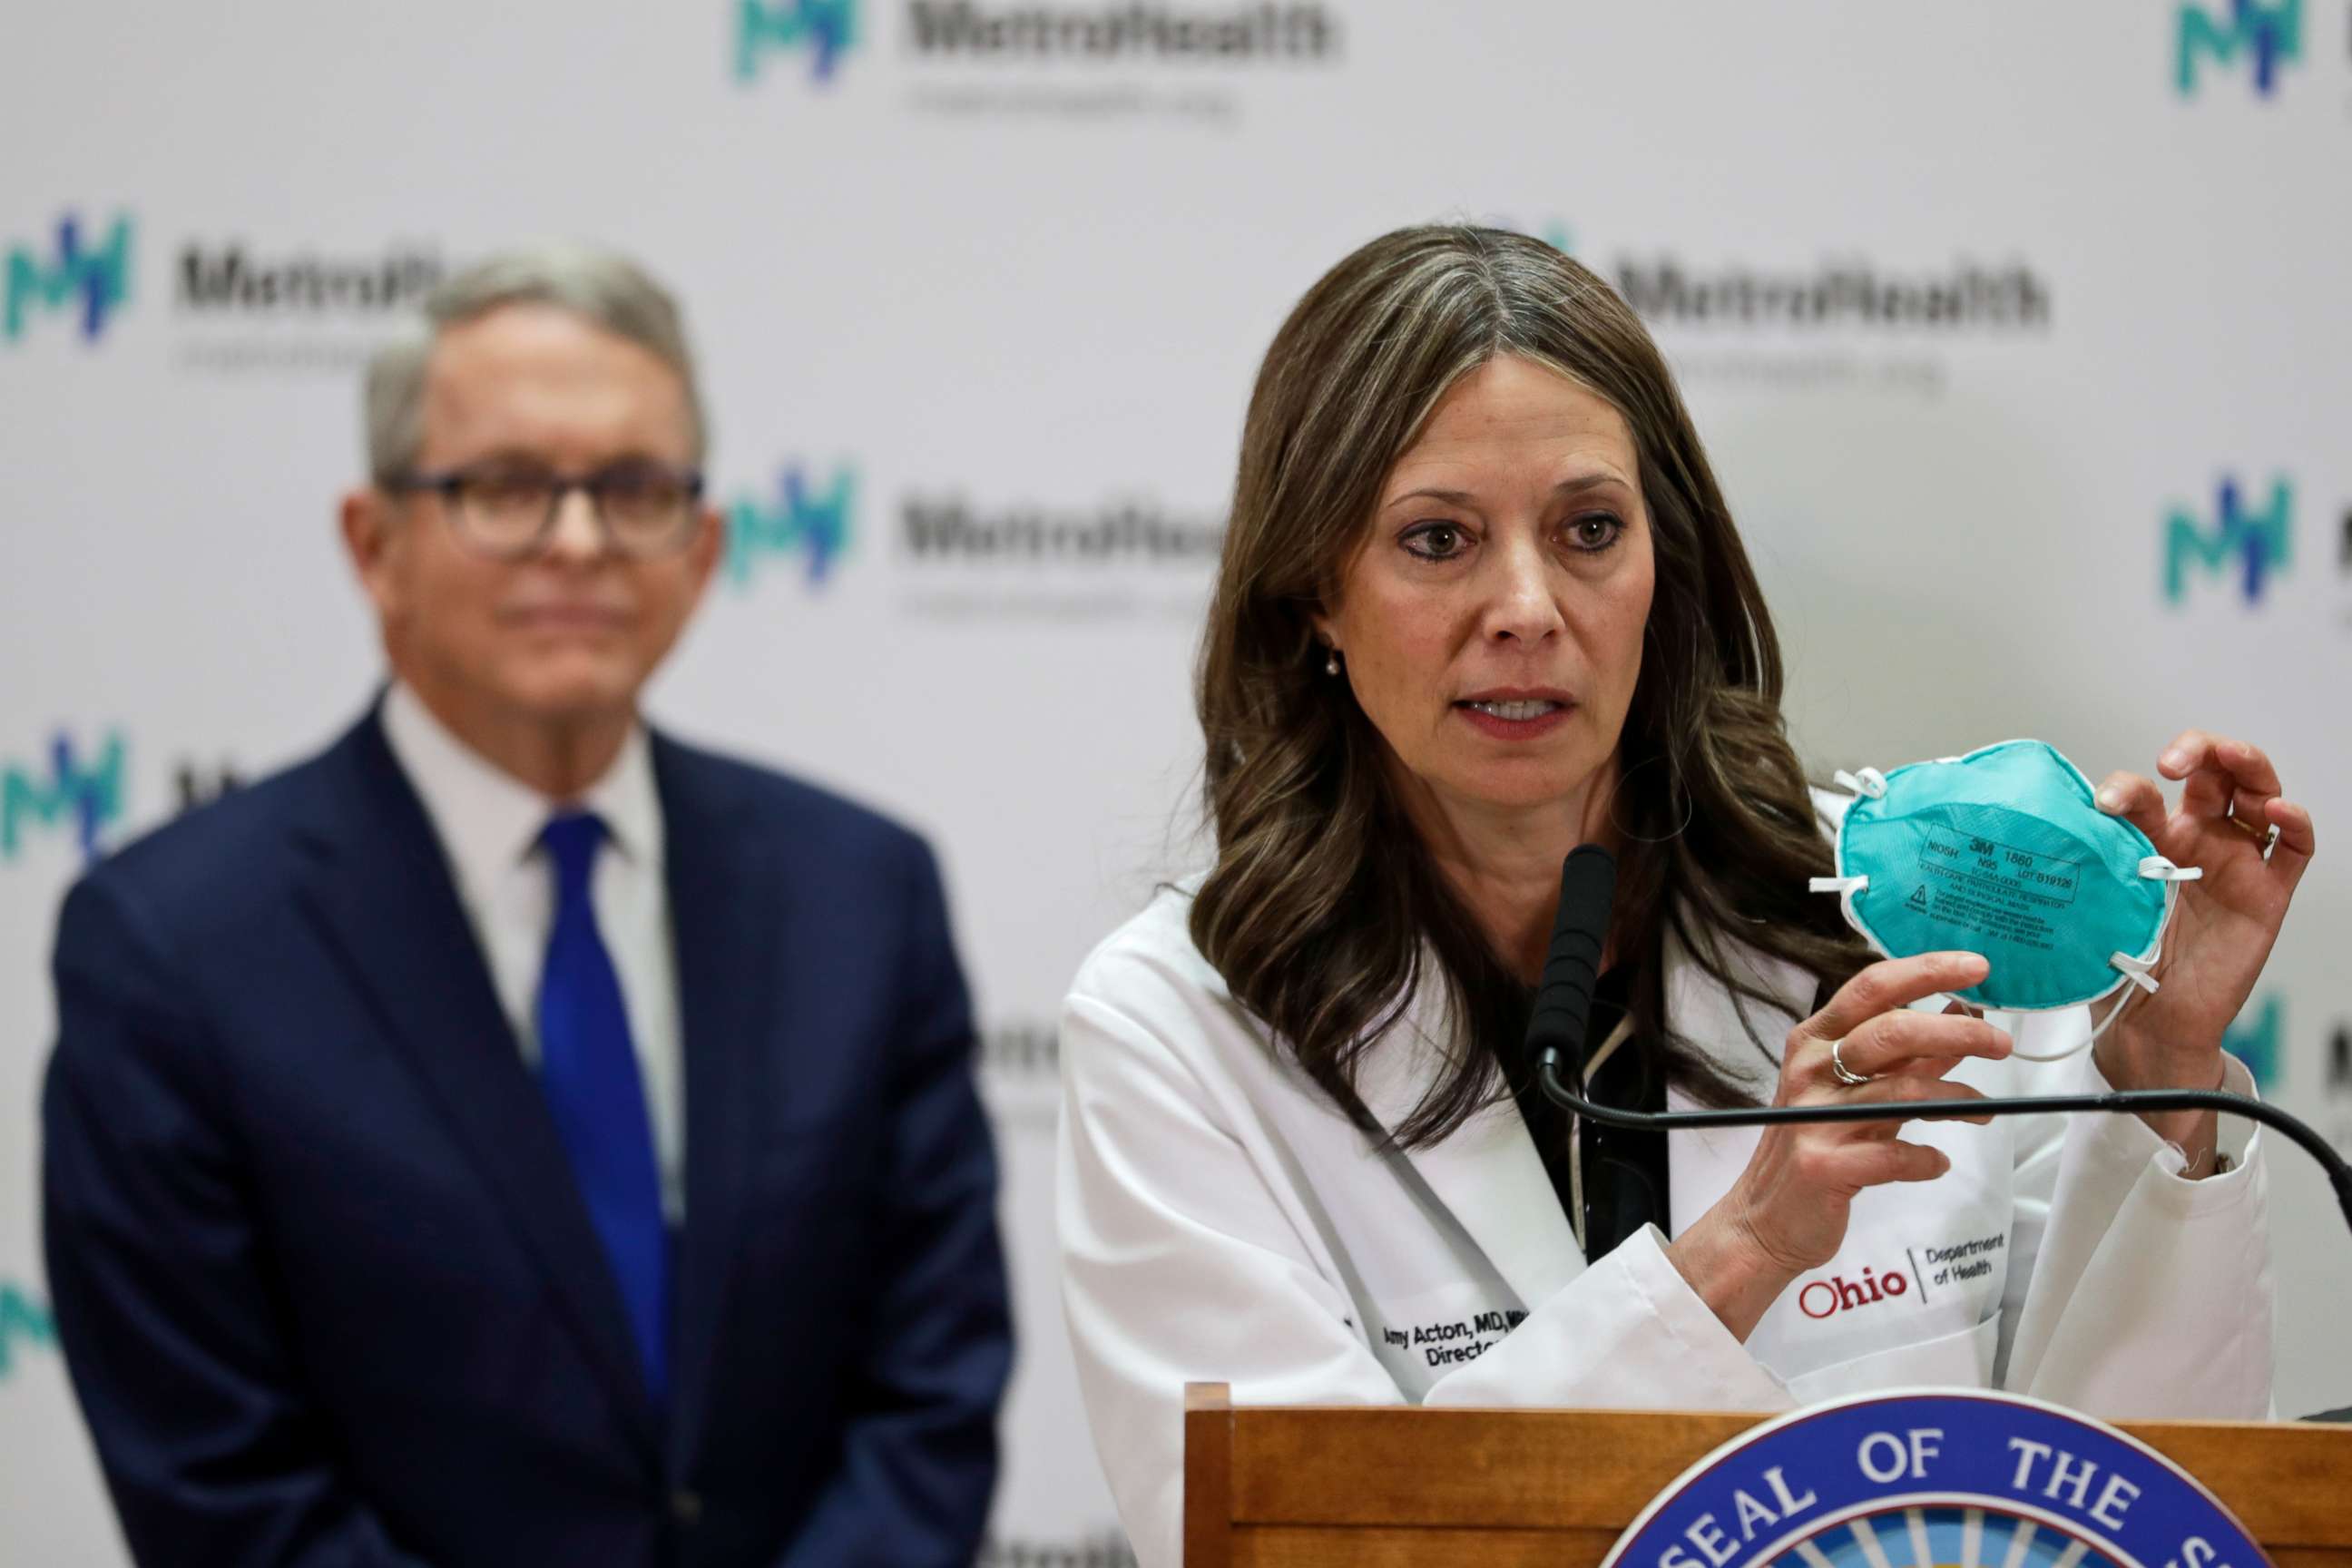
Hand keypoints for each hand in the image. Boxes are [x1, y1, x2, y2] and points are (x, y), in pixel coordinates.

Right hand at [1665, 952, 2011, 1339]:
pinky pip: (1897, 1155)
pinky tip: (1937, 1162)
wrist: (1765, 1217)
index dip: (1927, 971)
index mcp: (1813, 1040)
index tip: (1977, 967)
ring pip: (1904, 1092)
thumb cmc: (1812, 1144)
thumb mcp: (1855, 1090)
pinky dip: (1929, 1159)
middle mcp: (1810, 1071)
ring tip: (1984, 1110)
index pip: (1872, 987)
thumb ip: (1906, 1056)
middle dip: (1958, 1031)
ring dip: (1959, 1098)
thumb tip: (1962, 1015)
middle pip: (1893, 1031)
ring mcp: (1815, 1118)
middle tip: (2001, 1042)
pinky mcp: (1825, 1166)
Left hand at [2092, 732, 2315, 1092]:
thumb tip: (2043, 833)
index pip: (2148, 793)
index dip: (2128, 787)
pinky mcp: (2268, 894)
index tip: (2103, 803)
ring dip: (2248, 766)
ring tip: (2229, 758)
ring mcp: (2238, 863)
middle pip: (2213, 773)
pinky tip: (2278, 811)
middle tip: (2172, 761)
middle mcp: (2198, 842)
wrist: (2147, 1023)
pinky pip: (2295, 850)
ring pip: (2258, 794)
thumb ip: (2082, 870)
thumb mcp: (2094, 906)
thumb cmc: (2117, 965)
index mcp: (2152, 839)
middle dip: (2198, 749)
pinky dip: (2295, 822)